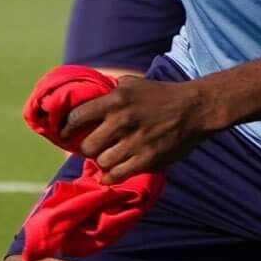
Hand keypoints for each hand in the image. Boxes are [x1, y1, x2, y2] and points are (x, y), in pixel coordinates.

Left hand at [60, 74, 216, 179]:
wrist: (195, 108)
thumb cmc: (161, 95)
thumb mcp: (133, 83)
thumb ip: (109, 90)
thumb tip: (85, 97)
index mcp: (116, 99)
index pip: (77, 117)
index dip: (66, 128)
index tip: (65, 134)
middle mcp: (122, 120)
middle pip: (87, 145)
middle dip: (87, 148)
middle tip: (92, 148)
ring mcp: (135, 141)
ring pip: (102, 162)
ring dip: (102, 162)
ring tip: (108, 158)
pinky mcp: (148, 159)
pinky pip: (118, 175)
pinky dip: (111, 177)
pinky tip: (111, 174)